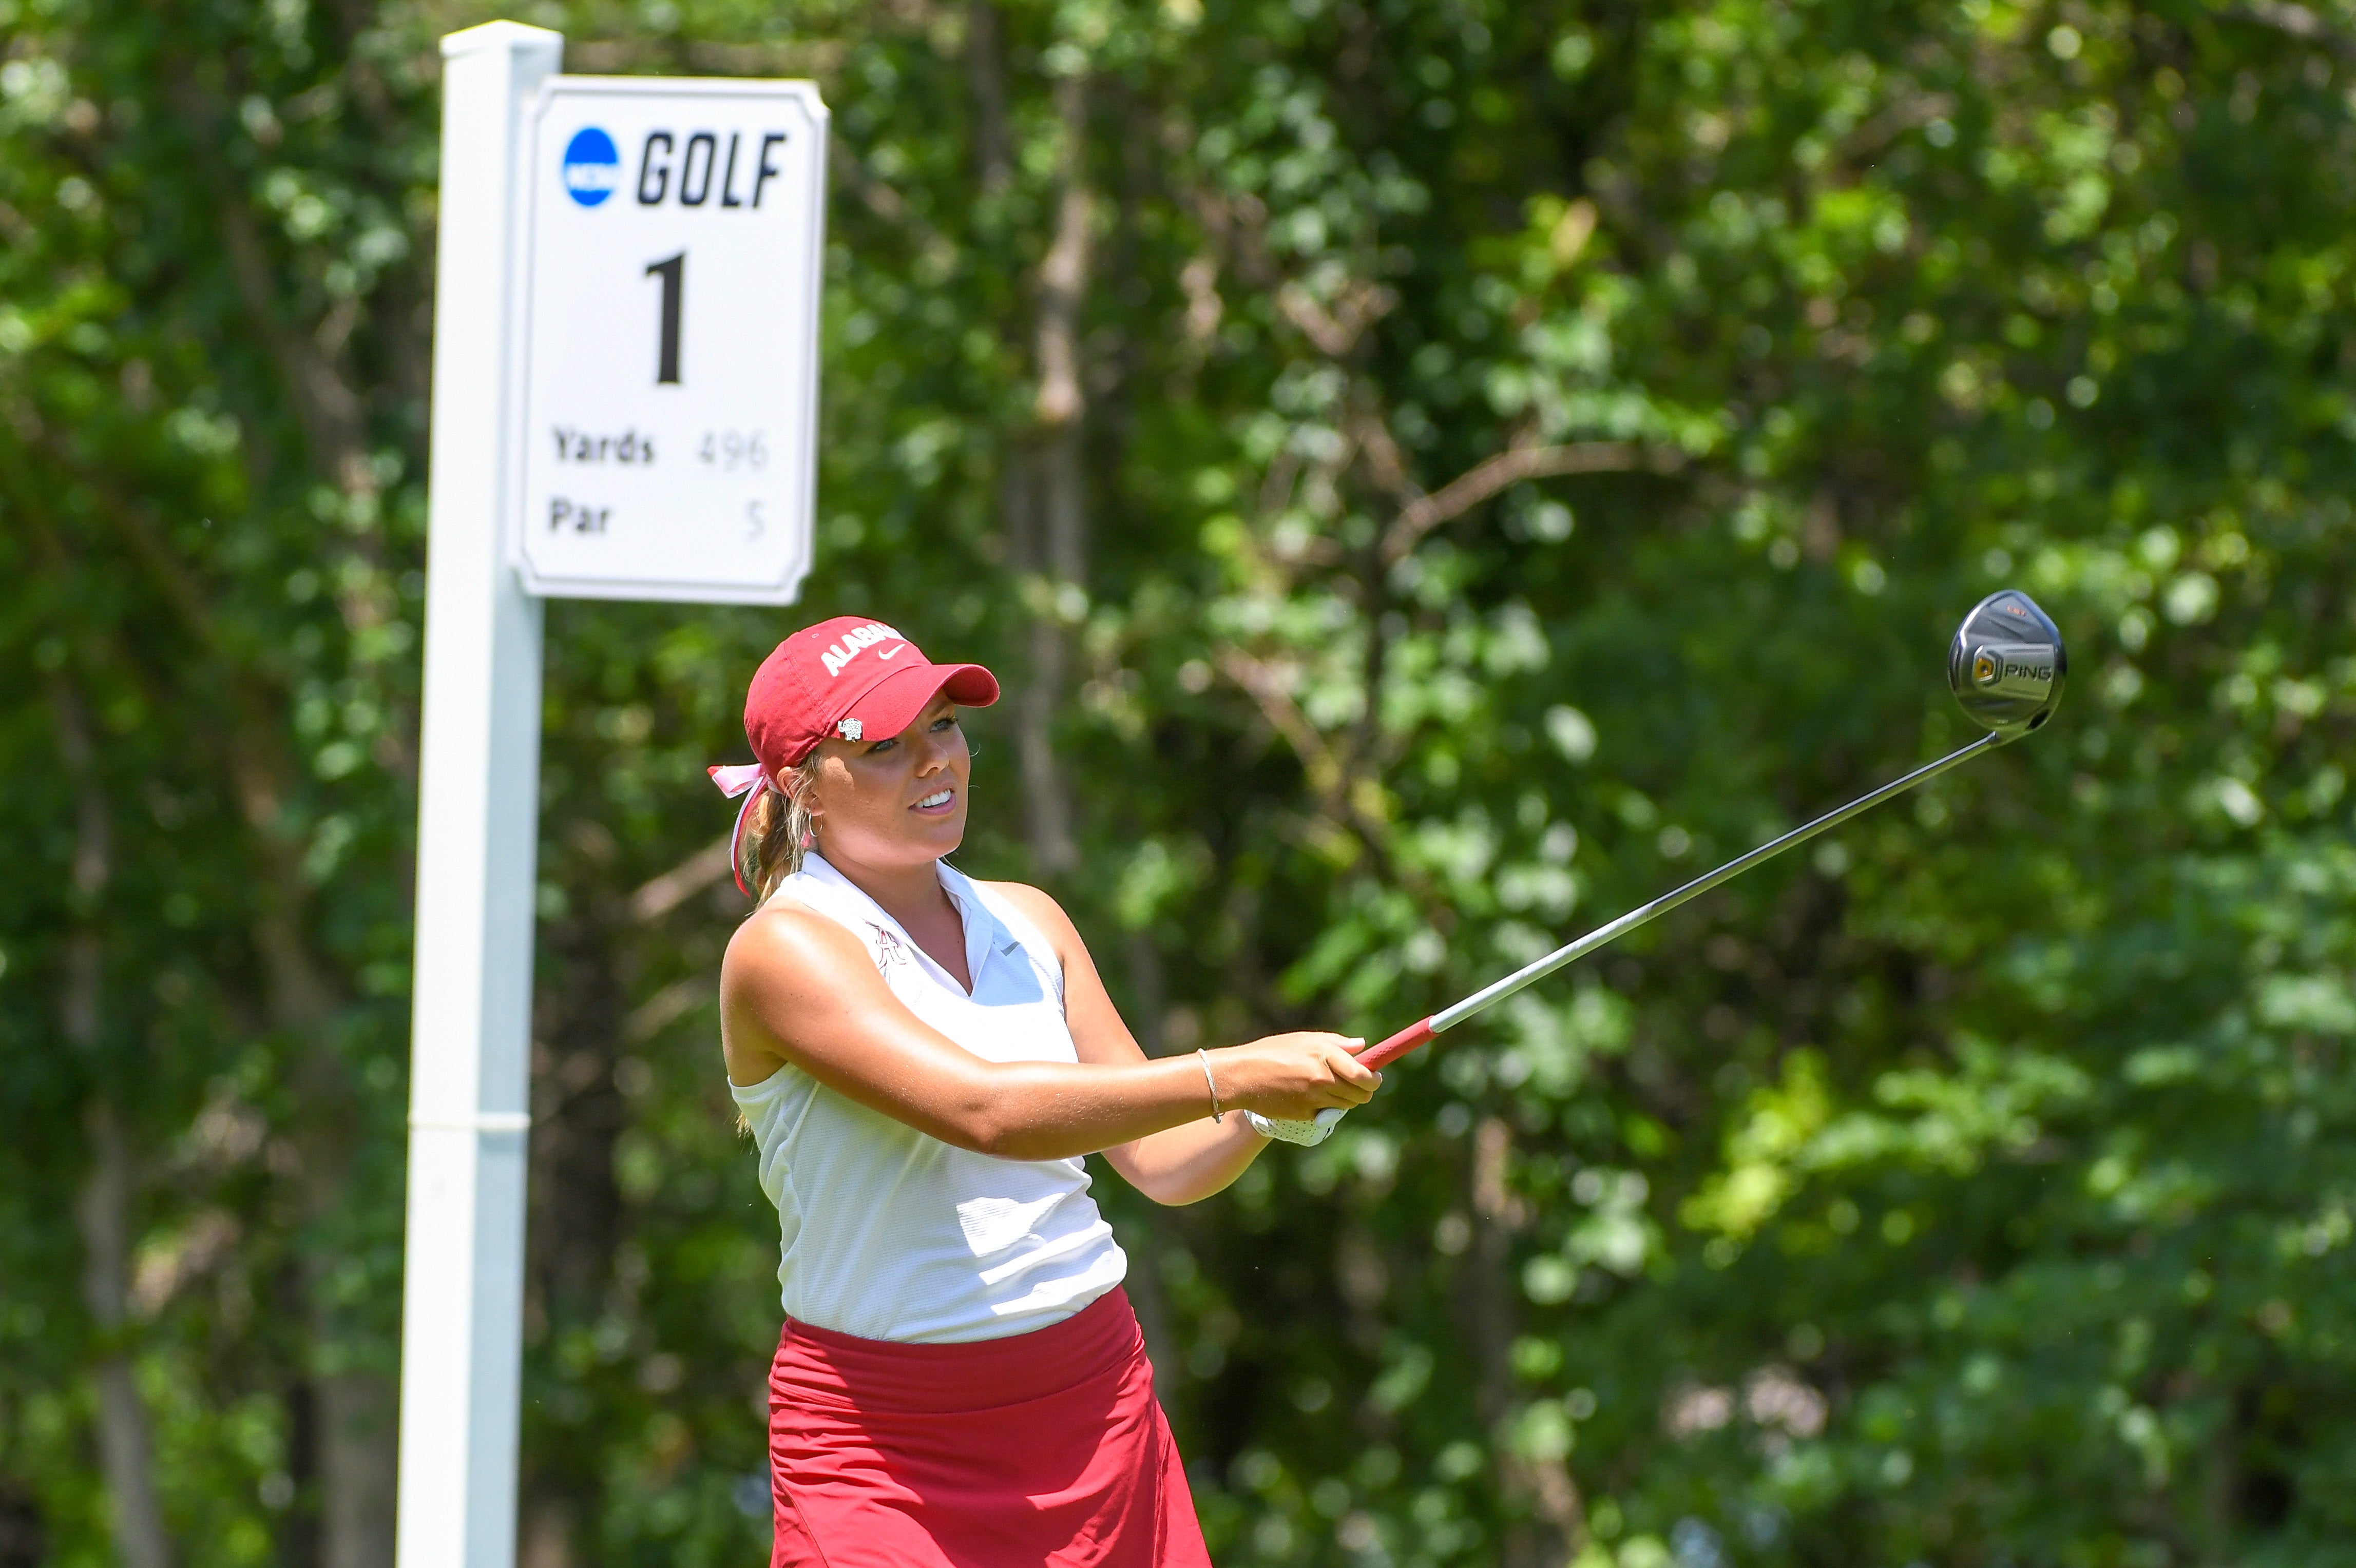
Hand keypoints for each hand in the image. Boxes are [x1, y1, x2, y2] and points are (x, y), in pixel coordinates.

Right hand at [1207, 1032, 1380, 1121]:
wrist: (1242, 1077)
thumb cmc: (1272, 1052)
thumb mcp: (1304, 1039)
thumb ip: (1336, 1043)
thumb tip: (1361, 1045)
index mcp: (1324, 1055)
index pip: (1363, 1075)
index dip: (1374, 1078)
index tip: (1375, 1076)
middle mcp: (1322, 1079)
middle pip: (1361, 1094)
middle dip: (1364, 1090)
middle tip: (1358, 1084)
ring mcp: (1314, 1099)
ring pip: (1347, 1105)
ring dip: (1346, 1099)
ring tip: (1329, 1087)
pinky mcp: (1306, 1115)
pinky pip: (1327, 1114)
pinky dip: (1326, 1108)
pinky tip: (1311, 1096)